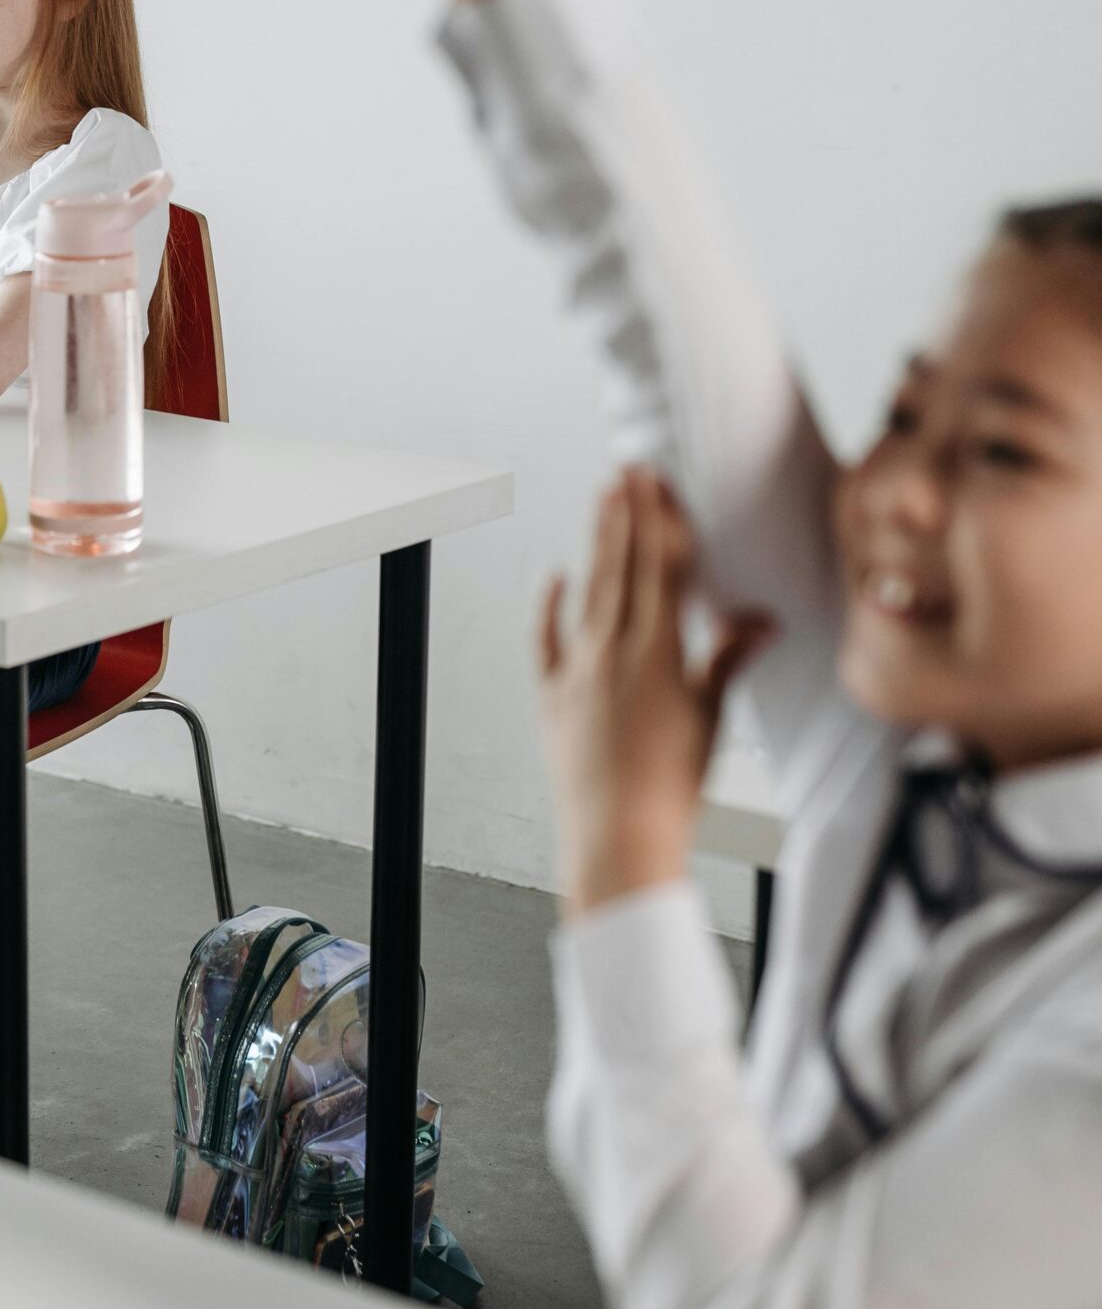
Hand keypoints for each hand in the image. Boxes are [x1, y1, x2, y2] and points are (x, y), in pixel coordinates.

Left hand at [538, 471, 775, 913]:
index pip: (660, 568)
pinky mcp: (552, 696)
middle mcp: (611, 650)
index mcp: (656, 651)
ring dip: (597, 542)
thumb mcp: (711, 717)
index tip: (658, 481)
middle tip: (628, 470)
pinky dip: (550, 605)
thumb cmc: (672, 787)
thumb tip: (760, 621)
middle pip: (621, 566)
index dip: (661, 520)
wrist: (618, 838)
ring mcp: (576, 670)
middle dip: (627, 514)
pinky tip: (554, 575)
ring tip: (603, 500)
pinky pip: (547, 639)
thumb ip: (728, 659)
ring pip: (589, 590)